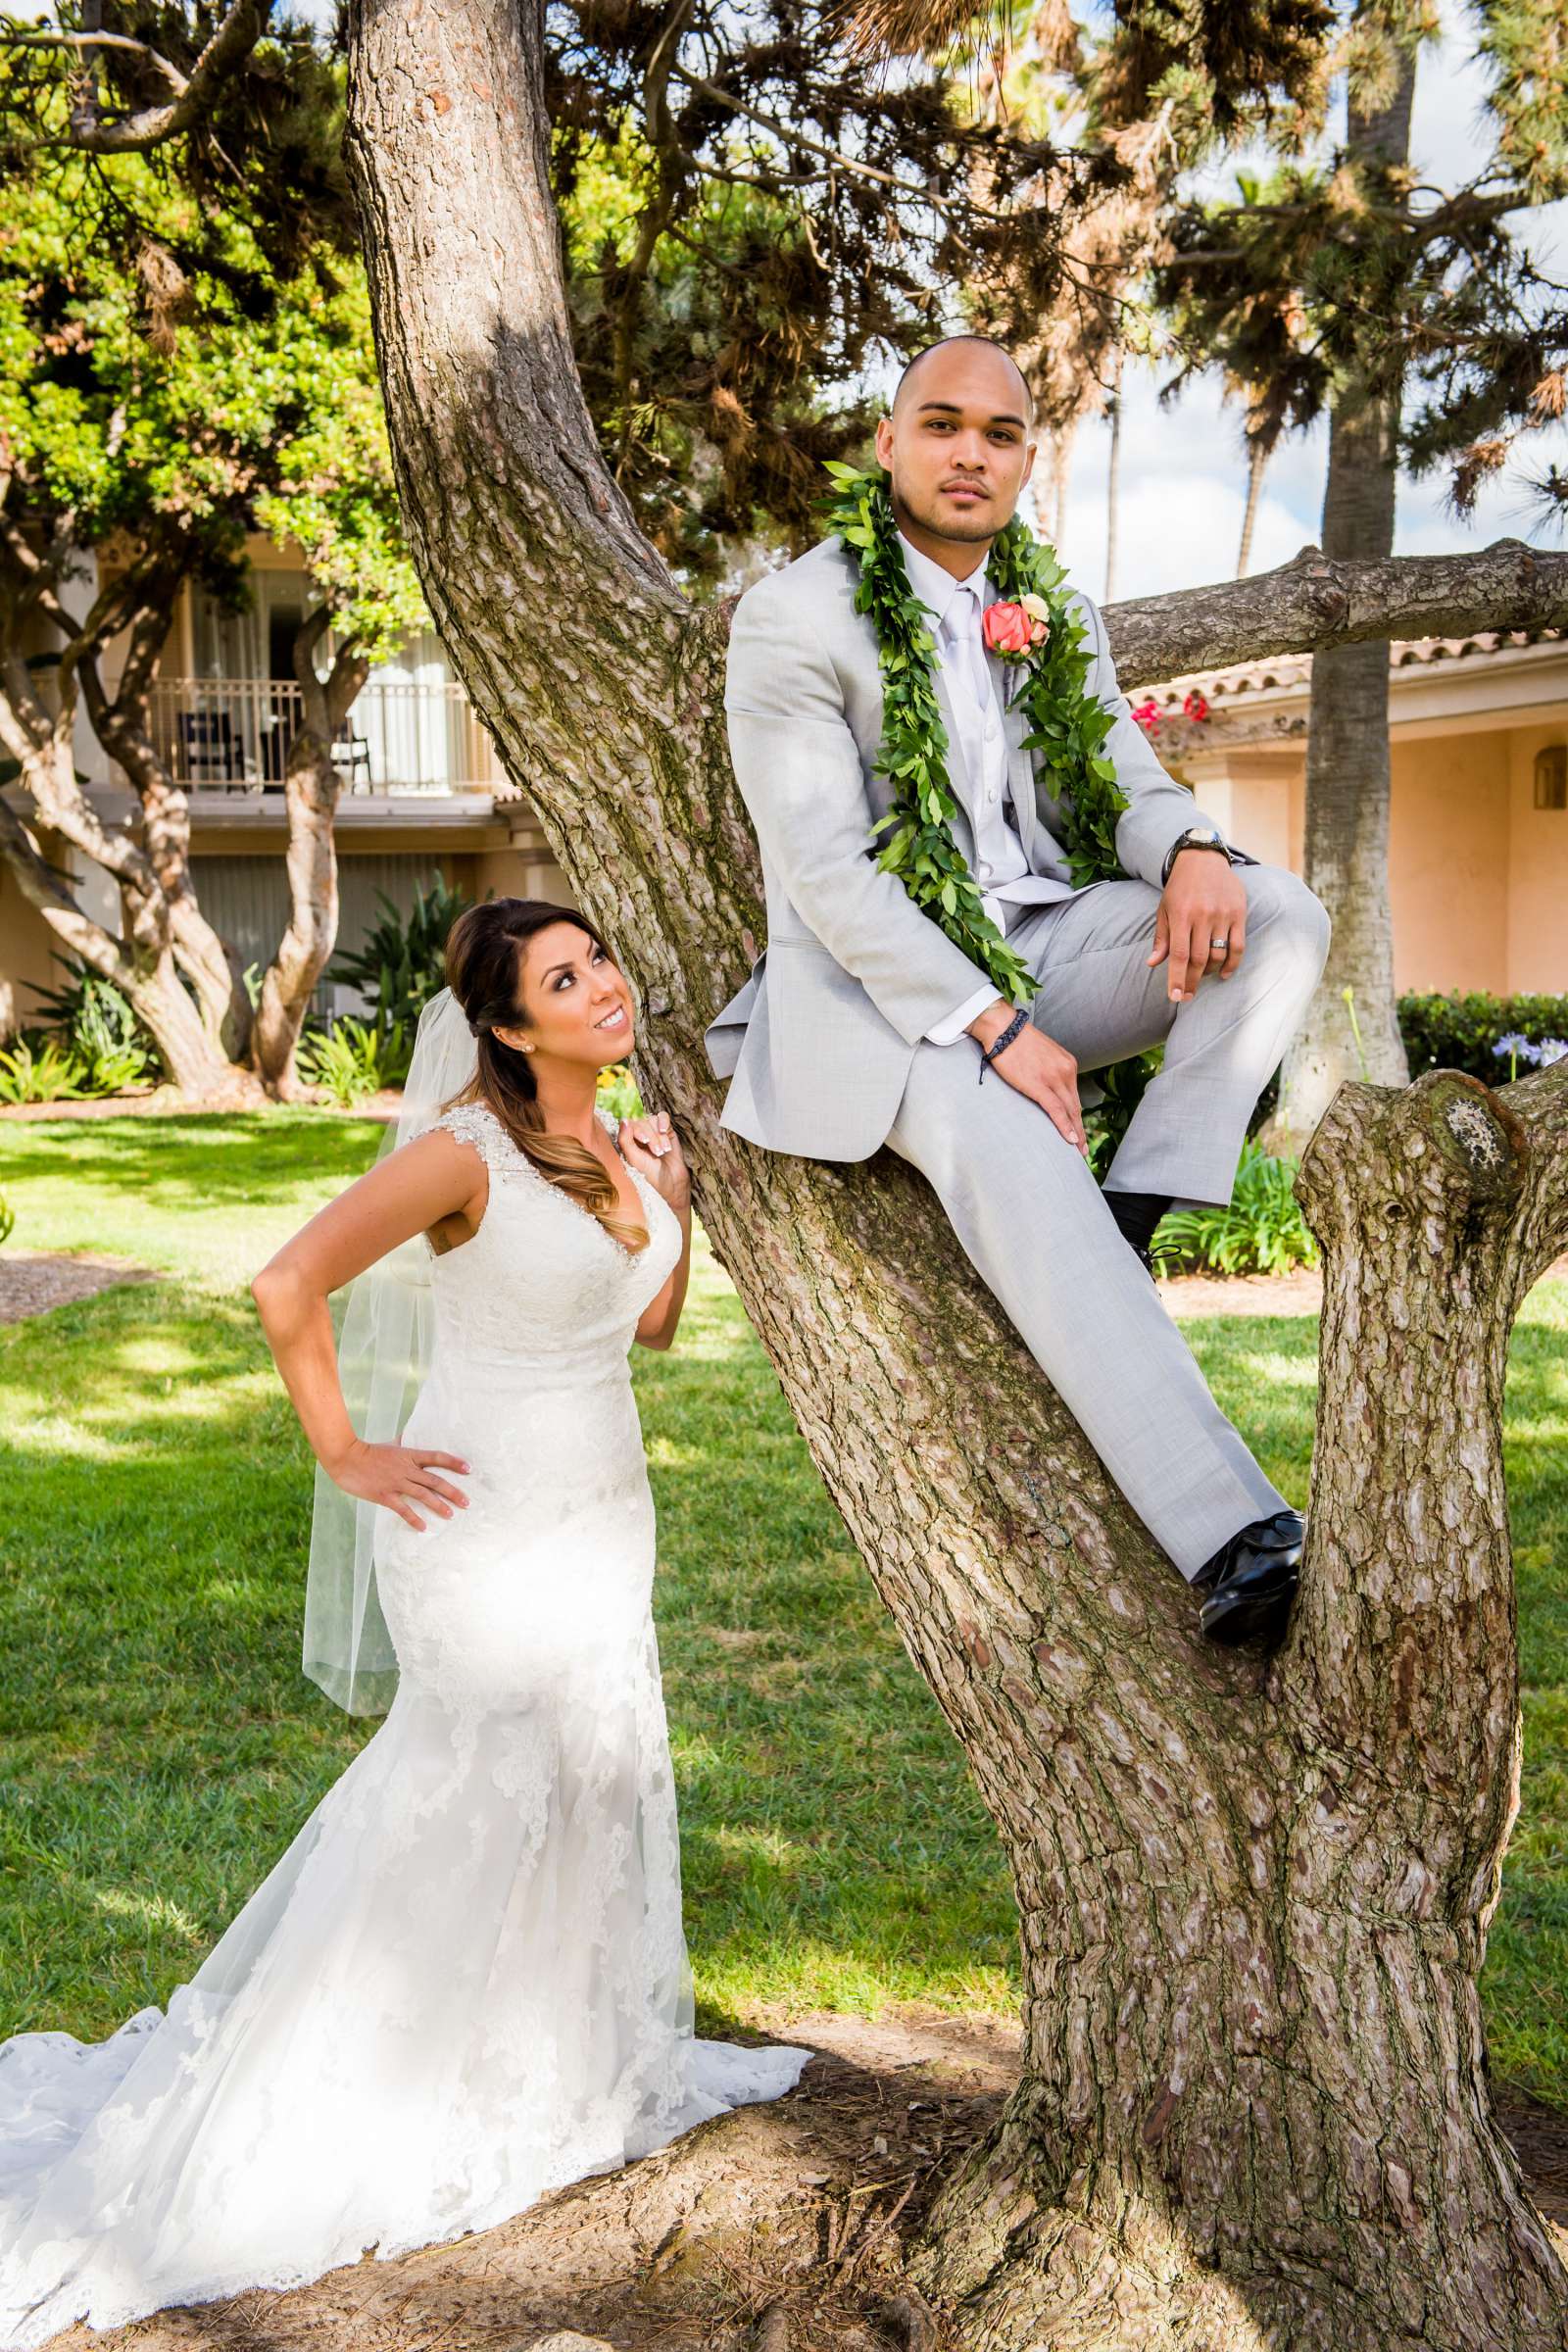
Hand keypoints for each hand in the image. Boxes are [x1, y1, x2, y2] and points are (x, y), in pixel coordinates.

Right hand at [328, 1438, 469, 1532]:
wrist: (346, 1458)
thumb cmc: (367, 1451)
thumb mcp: (389, 1444)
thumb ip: (403, 1444)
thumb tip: (409, 1438)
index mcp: (409, 1455)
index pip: (437, 1457)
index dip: (454, 1463)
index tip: (469, 1469)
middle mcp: (406, 1469)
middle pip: (435, 1481)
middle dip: (453, 1492)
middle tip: (467, 1502)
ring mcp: (396, 1482)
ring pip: (423, 1495)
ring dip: (439, 1506)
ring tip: (451, 1515)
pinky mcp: (384, 1495)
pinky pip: (403, 1509)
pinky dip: (414, 1519)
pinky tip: (424, 1527)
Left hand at [617, 1110, 690, 1209]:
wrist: (672, 1184)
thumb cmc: (650, 1175)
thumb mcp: (634, 1159)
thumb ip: (625, 1140)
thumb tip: (624, 1120)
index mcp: (628, 1142)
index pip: (629, 1124)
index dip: (637, 1130)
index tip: (643, 1142)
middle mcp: (640, 1135)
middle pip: (642, 1122)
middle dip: (651, 1137)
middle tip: (657, 1153)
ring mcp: (654, 1132)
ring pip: (652, 1120)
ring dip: (659, 1136)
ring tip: (664, 1151)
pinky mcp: (667, 1131)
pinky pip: (663, 1116)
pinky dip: (664, 1121)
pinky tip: (664, 1131)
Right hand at [967, 999, 1086, 1156]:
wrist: (1003, 1028)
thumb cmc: (1016, 1040)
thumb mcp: (1041, 1054)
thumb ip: (1049, 1070)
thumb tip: (1045, 1084)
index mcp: (1068, 1063)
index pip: (1074, 1096)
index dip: (1077, 1117)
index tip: (1080, 1132)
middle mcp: (1066, 1071)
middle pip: (1075, 1106)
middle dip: (1080, 1130)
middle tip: (1083, 1150)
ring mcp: (1054, 1078)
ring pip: (1070, 1111)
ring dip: (1076, 1133)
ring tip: (1079, 1152)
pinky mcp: (1040, 1085)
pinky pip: (1057, 1111)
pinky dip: (1065, 1127)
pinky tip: (1071, 1140)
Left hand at [1149, 850, 1248, 1001]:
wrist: (1203, 859)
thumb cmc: (1180, 887)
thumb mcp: (1164, 909)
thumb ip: (1161, 937)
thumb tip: (1152, 963)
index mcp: (1181, 915)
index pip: (1178, 954)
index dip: (1177, 978)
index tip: (1175, 997)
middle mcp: (1202, 915)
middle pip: (1199, 959)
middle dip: (1192, 981)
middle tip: (1187, 995)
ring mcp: (1222, 914)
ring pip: (1218, 954)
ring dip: (1210, 973)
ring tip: (1202, 977)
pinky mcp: (1239, 913)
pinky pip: (1238, 946)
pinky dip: (1232, 963)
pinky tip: (1224, 973)